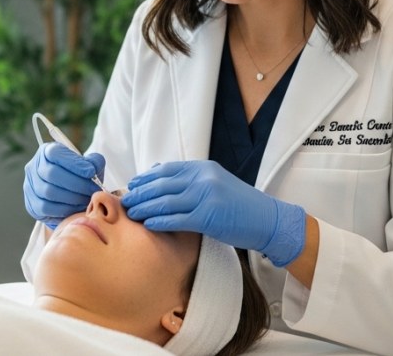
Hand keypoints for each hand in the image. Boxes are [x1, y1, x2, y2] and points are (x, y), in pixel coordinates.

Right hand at [23, 143, 105, 229]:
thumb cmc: (79, 176)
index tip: (91, 172)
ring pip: (49, 192)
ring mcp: (30, 186)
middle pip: (52, 174)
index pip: (55, 153)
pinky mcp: (32, 205)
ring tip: (87, 199)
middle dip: (76, 183)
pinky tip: (77, 207)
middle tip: (93, 189)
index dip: (74, 163)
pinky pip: (47, 208)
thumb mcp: (88, 165)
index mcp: (46, 152)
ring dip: (72, 198)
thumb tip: (93, 167)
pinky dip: (65, 209)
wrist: (69, 195)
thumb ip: (94, 162)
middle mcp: (34, 167)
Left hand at [121, 160, 306, 266]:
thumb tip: (157, 171)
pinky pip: (176, 219)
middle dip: (140, 193)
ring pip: (165, 201)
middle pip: (161, 184)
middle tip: (125, 201)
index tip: (132, 185)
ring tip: (131, 213)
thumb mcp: (215, 183)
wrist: (267, 220)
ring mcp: (205, 197)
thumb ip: (189, 178)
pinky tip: (148, 224)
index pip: (166, 170)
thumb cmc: (239, 205)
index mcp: (203, 168)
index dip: (146, 178)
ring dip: (144, 208)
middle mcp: (203, 178)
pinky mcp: (208, 217)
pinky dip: (159, 221)